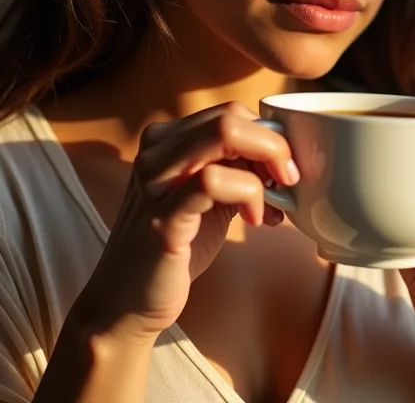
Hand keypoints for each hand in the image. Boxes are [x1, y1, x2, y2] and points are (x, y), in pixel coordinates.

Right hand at [75, 102, 297, 342]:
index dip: (266, 135)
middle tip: (288, 179)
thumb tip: (282, 159)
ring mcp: (155, 180)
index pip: (230, 112)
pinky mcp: (161, 216)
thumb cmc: (174, 248)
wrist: (126, 301)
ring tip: (271, 205)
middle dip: (273, 144)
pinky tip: (254, 219)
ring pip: (224, 135)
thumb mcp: (209, 198)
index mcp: (167, 140)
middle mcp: (157, 150)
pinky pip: (213, 182)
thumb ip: (237, 172)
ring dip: (263, 169)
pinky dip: (248, 194)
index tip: (283, 167)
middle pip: (230, 117)